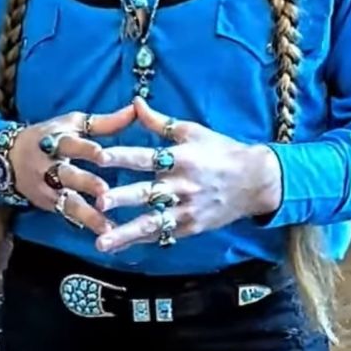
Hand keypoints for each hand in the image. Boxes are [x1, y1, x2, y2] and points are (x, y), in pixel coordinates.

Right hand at [9, 104, 134, 234]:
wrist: (10, 158)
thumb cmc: (50, 135)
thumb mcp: (73, 124)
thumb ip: (105, 122)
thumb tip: (135, 108)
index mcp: (56, 139)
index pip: (70, 144)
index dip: (85, 149)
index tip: (102, 155)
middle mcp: (49, 165)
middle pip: (66, 175)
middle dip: (85, 183)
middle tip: (105, 192)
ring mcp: (47, 188)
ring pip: (67, 201)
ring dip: (87, 214)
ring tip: (108, 227)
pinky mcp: (49, 205)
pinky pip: (68, 215)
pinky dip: (86, 224)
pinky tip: (105, 234)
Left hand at [94, 98, 281, 253]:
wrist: (253, 181)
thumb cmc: (220, 151)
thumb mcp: (192, 131)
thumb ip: (159, 121)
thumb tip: (135, 102)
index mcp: (182, 158)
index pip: (147, 157)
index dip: (123, 157)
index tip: (99, 157)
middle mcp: (182, 185)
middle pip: (147, 192)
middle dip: (122, 198)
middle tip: (98, 202)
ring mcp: (186, 210)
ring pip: (151, 223)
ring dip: (125, 233)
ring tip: (101, 243)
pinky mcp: (189, 227)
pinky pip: (161, 235)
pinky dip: (140, 241)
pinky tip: (120, 248)